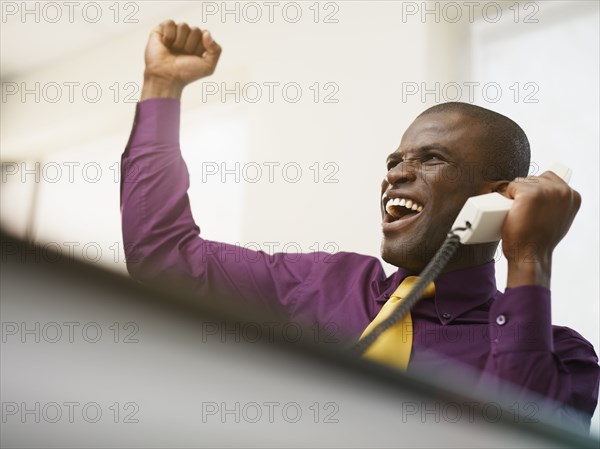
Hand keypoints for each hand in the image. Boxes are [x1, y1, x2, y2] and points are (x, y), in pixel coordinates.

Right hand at [141, 20, 221, 99]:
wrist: (167, 78)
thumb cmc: (186, 74)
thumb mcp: (208, 66)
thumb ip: (216, 50)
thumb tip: (206, 32)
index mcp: (198, 43)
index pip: (205, 34)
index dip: (200, 47)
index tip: (193, 57)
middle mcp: (187, 37)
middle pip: (195, 30)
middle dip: (190, 45)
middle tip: (182, 55)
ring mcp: (174, 32)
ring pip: (183, 26)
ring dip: (180, 42)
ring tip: (173, 51)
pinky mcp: (161, 30)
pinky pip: (170, 23)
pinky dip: (169, 36)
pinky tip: (166, 44)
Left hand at [499, 171, 580, 287]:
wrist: (531, 256)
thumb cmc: (539, 241)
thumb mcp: (558, 220)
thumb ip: (556, 205)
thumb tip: (544, 197)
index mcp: (572, 195)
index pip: (547, 179)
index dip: (534, 190)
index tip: (531, 206)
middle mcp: (562, 190)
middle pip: (532, 179)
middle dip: (522, 192)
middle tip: (522, 213)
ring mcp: (546, 191)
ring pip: (520, 183)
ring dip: (513, 195)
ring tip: (516, 213)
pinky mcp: (529, 194)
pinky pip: (510, 187)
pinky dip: (504, 197)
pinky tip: (509, 210)